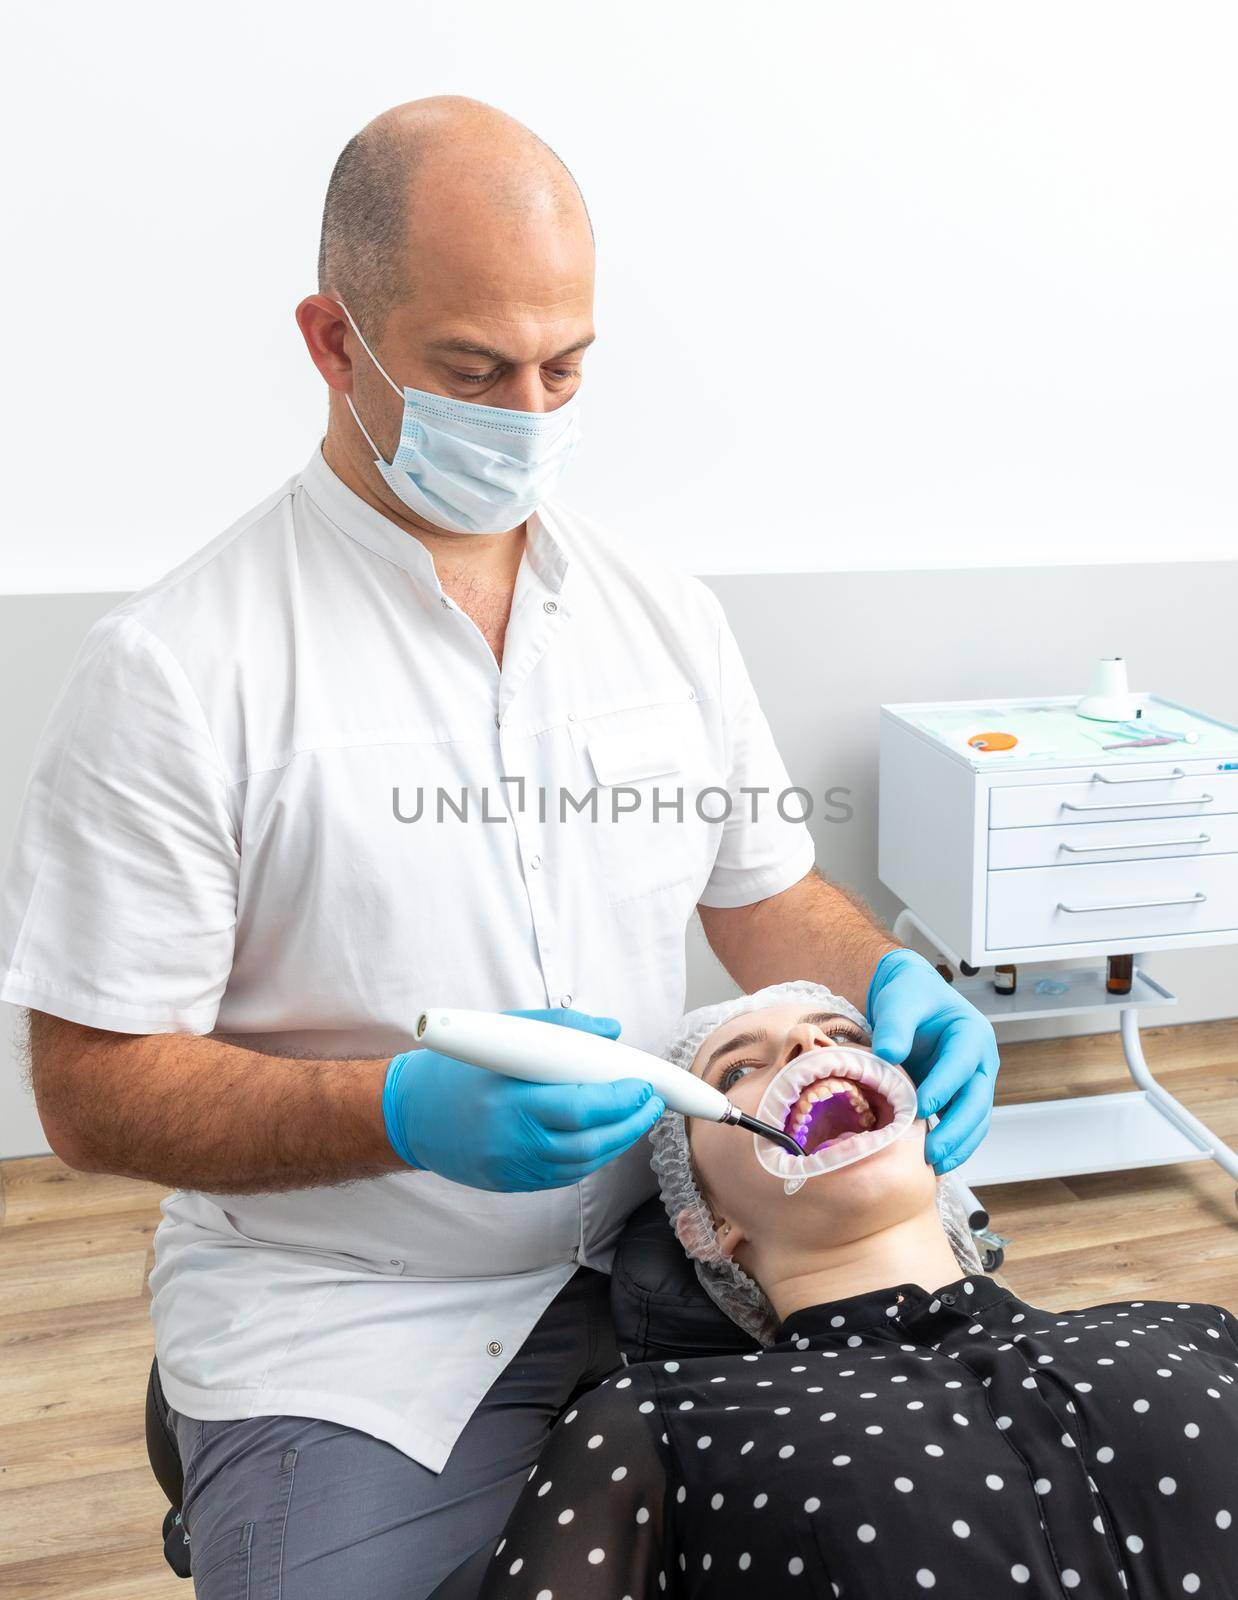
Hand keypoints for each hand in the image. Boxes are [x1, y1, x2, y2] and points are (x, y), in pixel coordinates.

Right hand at [382, 1007, 664, 1191]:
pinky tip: (603, 1138)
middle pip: (588, 1142)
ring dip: (616, 1142)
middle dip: (630, 1123)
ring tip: (635, 1119)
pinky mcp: (510, 1183)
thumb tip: (611, 1033)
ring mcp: (511, 1168)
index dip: (621, 1101)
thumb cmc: (458, 1068)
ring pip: (581, 1164)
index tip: (644, 1085)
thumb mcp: (503, 1033)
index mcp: (509, 1099)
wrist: (409, 1115)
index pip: (581, 1108)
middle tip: (650, 1104)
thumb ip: (560, 1029)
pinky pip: (563, 1175)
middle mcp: (512, 1140)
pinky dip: (590, 1157)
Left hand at [866, 949, 998, 1173]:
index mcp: (972, 1034)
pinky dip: (951, 1145)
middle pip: (977, 1101)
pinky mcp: (958, 1097)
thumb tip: (887, 1054)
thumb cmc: (908, 994)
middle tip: (932, 1153)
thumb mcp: (900, 1000)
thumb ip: (895, 1025)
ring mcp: (972, 1082)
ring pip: (975, 1120)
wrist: (909, 996)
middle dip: (957, 1130)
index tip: (922, 1108)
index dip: (944, 1088)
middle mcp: (979, 1062)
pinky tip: (932, 1163)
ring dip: (958, 1145)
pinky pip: (961, 1125)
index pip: (962, 1065)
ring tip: (933, 1166)